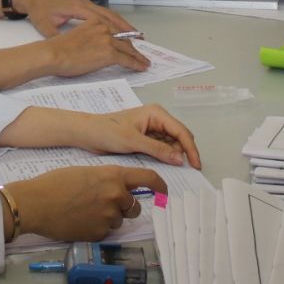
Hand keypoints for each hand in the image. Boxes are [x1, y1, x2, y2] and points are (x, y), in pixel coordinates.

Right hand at [3, 165, 167, 242]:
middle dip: (125, 207)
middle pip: (134, 206)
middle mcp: (116, 196)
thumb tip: (118, 187)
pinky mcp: (99, 234)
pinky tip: (79, 221)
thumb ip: (107, 179)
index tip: (164, 192)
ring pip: (119, 220)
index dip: (160, 185)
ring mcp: (109, 216)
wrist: (36, 203)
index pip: (148, 178)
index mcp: (113, 176)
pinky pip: (106, 232)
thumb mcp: (86, 172)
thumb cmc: (56, 183)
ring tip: (84, 212)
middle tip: (105, 204)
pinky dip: (96, 228)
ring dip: (108, 218)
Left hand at [17, 0, 134, 35]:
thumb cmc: (39, 11)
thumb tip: (67, 48)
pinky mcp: (84, 7)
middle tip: (141, 40)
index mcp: (79, 9)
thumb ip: (58, 36)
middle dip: (127, 28)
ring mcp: (86, 5)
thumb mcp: (45, 27)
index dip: (119, 32)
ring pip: (110, 14)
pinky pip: (104, 14)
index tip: (131, 41)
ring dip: (123, 24)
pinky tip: (120, 29)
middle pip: (112, 17)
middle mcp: (86, 5)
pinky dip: (115, 21)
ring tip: (136, 35)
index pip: (104, 21)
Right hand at [43, 23, 150, 77]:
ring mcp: (107, 39)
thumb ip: (89, 38)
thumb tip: (94, 49)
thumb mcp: (76, 36)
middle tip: (140, 54)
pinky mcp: (109, 52)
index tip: (129, 42)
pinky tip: (141, 67)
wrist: (52, 53)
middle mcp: (103, 27)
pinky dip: (136, 64)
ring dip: (138, 56)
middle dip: (133, 48)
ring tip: (144, 62)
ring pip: (128, 49)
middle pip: (123, 38)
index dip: (124, 38)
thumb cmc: (57, 48)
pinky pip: (127, 59)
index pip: (114, 30)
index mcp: (94, 21)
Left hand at [69, 105, 201, 168]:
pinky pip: (161, 148)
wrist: (87, 133)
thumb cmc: (108, 132)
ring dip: (174, 155)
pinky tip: (165, 165)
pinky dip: (165, 156)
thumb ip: (158, 150)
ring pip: (171, 144)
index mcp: (156, 113)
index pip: (181, 131)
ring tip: (175, 170)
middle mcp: (157, 119)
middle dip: (185, 151)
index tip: (196, 165)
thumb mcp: (133, 141)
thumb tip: (180, 159)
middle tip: (188, 170)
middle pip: (179, 137)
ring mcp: (152, 129)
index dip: (191, 148)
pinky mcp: (145, 138)